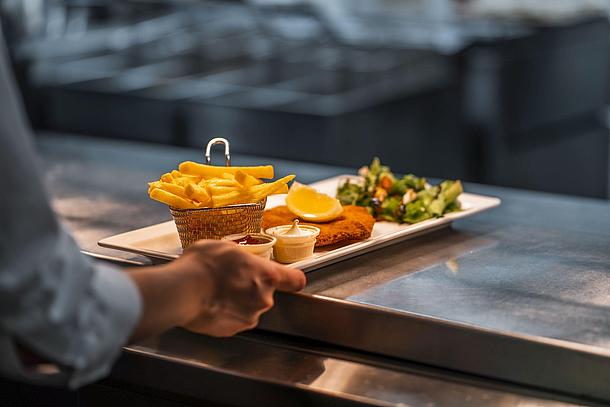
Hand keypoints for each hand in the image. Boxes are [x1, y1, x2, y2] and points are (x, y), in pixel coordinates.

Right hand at [178, 240, 304, 336]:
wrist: (182, 291)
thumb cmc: (203, 265)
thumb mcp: (224, 247)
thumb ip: (240, 256)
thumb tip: (236, 258)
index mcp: (266, 274)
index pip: (295, 279)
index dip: (292, 279)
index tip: (290, 279)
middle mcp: (263, 298)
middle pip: (264, 293)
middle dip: (250, 288)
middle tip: (229, 280)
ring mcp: (249, 317)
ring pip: (248, 308)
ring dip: (237, 302)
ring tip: (216, 292)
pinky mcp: (233, 330)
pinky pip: (233, 320)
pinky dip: (225, 314)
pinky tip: (210, 304)